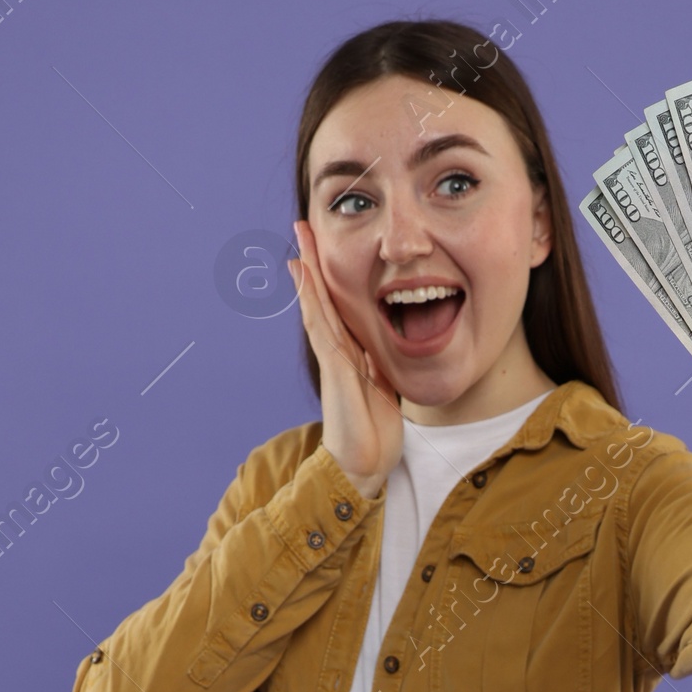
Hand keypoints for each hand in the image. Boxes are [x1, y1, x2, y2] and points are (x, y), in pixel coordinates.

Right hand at [289, 219, 402, 498]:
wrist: (364, 465)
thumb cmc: (374, 433)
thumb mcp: (386, 388)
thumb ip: (382, 365)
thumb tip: (392, 345)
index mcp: (353, 353)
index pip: (342, 305)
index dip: (333, 276)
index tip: (327, 245)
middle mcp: (339, 350)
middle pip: (323, 297)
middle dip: (315, 262)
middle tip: (303, 226)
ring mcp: (333, 356)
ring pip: (317, 303)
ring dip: (309, 269)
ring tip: (300, 238)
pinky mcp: (334, 366)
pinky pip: (320, 323)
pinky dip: (311, 296)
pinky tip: (303, 273)